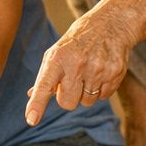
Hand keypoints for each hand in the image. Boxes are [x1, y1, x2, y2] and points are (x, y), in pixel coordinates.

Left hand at [26, 6, 137, 124]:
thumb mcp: (57, 52)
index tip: (31, 120)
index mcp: (57, 58)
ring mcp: (97, 69)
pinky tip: (101, 72)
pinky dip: (100, 90)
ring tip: (89, 72)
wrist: (110, 24)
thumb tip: (31, 95)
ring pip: (86, 102)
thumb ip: (46, 75)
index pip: (44, 85)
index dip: (37, 104)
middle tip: (73, 79)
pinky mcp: (115, 74)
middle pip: (66, 103)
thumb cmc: (77, 43)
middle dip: (68, 97)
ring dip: (85, 93)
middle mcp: (77, 64)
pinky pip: (102, 97)